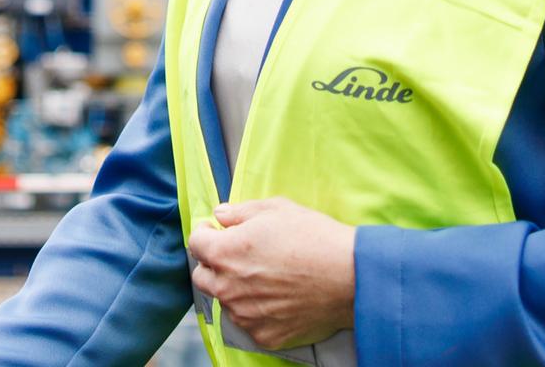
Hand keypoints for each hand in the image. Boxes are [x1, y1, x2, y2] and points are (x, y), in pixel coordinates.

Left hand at [188, 197, 356, 349]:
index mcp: (226, 252)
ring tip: (266, 278)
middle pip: (202, 277)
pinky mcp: (263, 335)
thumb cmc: (314, 237)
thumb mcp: (277, 209)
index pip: (195, 243)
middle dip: (214, 264)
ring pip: (226, 302)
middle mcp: (228, 287)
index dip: (207, 234)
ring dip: (236, 289)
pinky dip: (258, 311)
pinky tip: (279, 297)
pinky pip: (249, 322)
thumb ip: (240, 212)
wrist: (349, 277)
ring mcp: (244, 315)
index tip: (219, 232)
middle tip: (239, 256)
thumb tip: (220, 214)